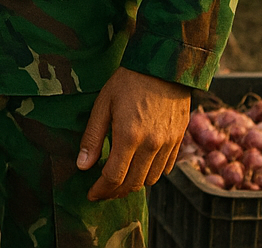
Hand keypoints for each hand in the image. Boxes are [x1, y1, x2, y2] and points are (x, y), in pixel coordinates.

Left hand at [77, 66, 190, 200]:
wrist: (162, 67)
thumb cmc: (127, 82)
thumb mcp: (103, 104)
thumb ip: (93, 137)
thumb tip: (82, 165)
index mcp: (129, 136)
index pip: (114, 176)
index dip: (101, 189)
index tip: (91, 194)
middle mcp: (151, 145)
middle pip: (133, 183)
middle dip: (115, 191)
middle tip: (102, 191)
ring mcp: (168, 145)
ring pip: (150, 180)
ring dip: (133, 184)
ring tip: (118, 180)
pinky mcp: (178, 141)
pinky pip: (165, 169)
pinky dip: (150, 174)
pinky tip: (138, 167)